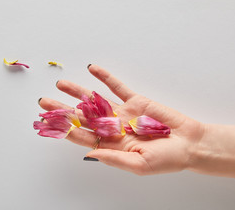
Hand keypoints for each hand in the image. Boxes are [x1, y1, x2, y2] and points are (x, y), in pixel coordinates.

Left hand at [39, 64, 204, 174]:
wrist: (190, 144)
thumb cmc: (167, 159)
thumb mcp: (139, 165)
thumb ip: (114, 158)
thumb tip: (89, 154)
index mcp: (111, 145)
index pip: (82, 136)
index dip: (64, 129)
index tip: (47, 124)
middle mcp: (113, 128)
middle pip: (82, 117)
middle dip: (63, 110)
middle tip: (44, 102)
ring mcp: (123, 113)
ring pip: (95, 100)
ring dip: (78, 91)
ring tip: (61, 83)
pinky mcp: (135, 101)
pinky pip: (117, 87)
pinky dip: (105, 77)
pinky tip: (92, 68)